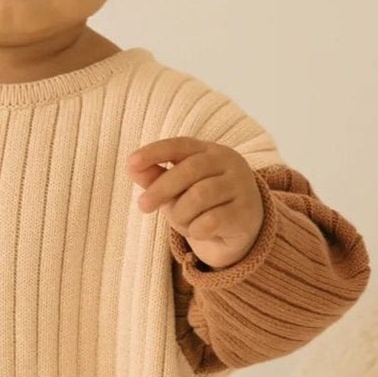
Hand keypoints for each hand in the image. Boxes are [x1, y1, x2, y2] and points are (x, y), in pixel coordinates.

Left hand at [125, 138, 264, 269]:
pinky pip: (212, 220)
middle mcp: (229, 162)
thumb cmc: (203, 204)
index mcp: (209, 151)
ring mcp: (241, 186)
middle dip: (161, 189)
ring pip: (200, 195)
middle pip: (190, 170)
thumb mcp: (177, 189)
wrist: (241, 228)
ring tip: (181, 222)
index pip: (180, 145)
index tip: (131, 163)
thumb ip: (155, 176)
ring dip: (181, 213)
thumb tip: (132, 166)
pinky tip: (198, 231)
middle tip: (142, 206)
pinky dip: (196, 229)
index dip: (155, 152)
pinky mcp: (246, 212)